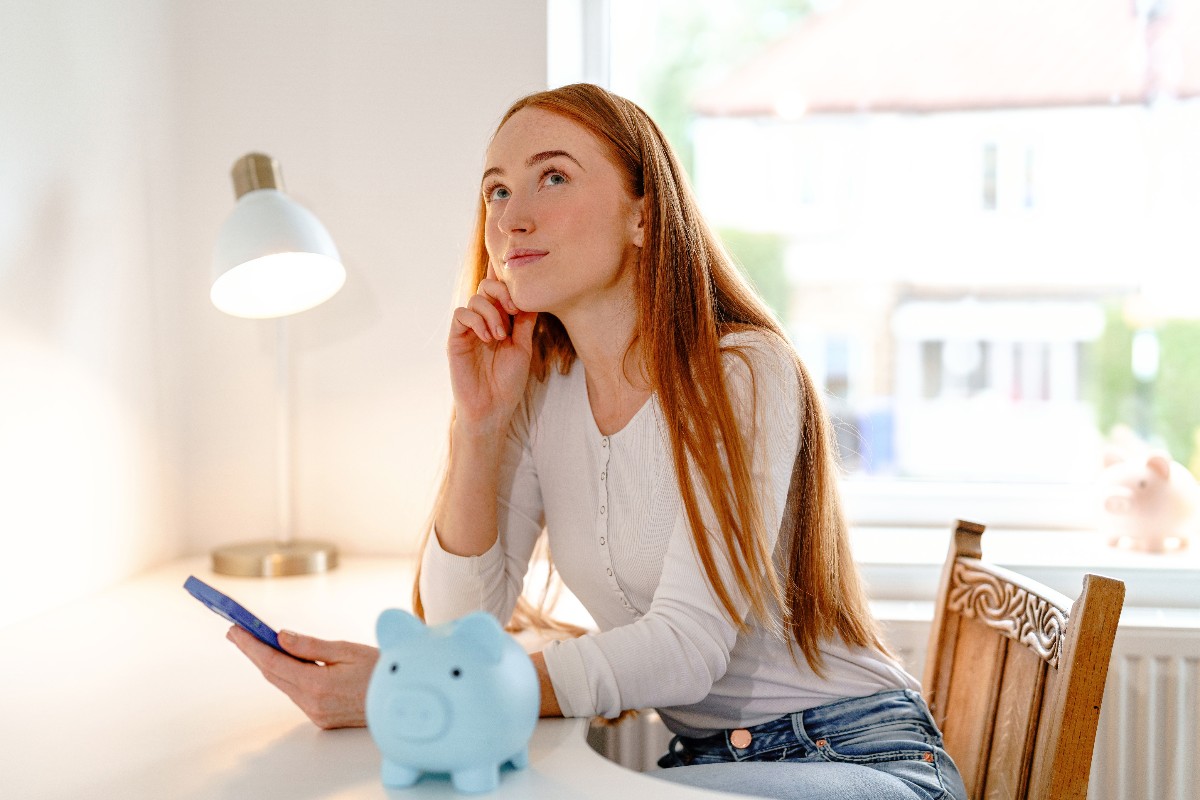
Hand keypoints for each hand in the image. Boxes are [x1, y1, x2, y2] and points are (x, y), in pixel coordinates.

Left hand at [227, 626, 377, 729]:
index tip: (234, 629)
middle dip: (254, 651)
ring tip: (257, 642)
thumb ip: (311, 646)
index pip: (273, 662)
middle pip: (273, 674)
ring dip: (270, 663)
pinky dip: (287, 675)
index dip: (250, 645)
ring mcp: (316, 713)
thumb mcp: (348, 650)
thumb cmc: (382, 671)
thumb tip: (281, 636)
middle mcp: (312, 703)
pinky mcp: (322, 717)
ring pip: (284, 684)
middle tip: (238, 632)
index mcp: (317, 684)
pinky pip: (297, 693)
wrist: (405, 699)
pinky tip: (286, 661)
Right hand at [448, 263, 537, 430]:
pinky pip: (461, 315)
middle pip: (487, 286)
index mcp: (501, 321)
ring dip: (492, 313)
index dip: (509, 286)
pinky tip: (488, 338)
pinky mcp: (455, 339)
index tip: (523, 303)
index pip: (501, 291)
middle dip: (502, 292)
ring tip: (501, 337)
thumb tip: (532, 296)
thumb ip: (525, 322)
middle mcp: (484, 321)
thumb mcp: (523, 348)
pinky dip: (476, 321)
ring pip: (475, 299)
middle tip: (513, 311)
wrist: (492, 408)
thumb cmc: (508, 382)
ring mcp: (469, 329)